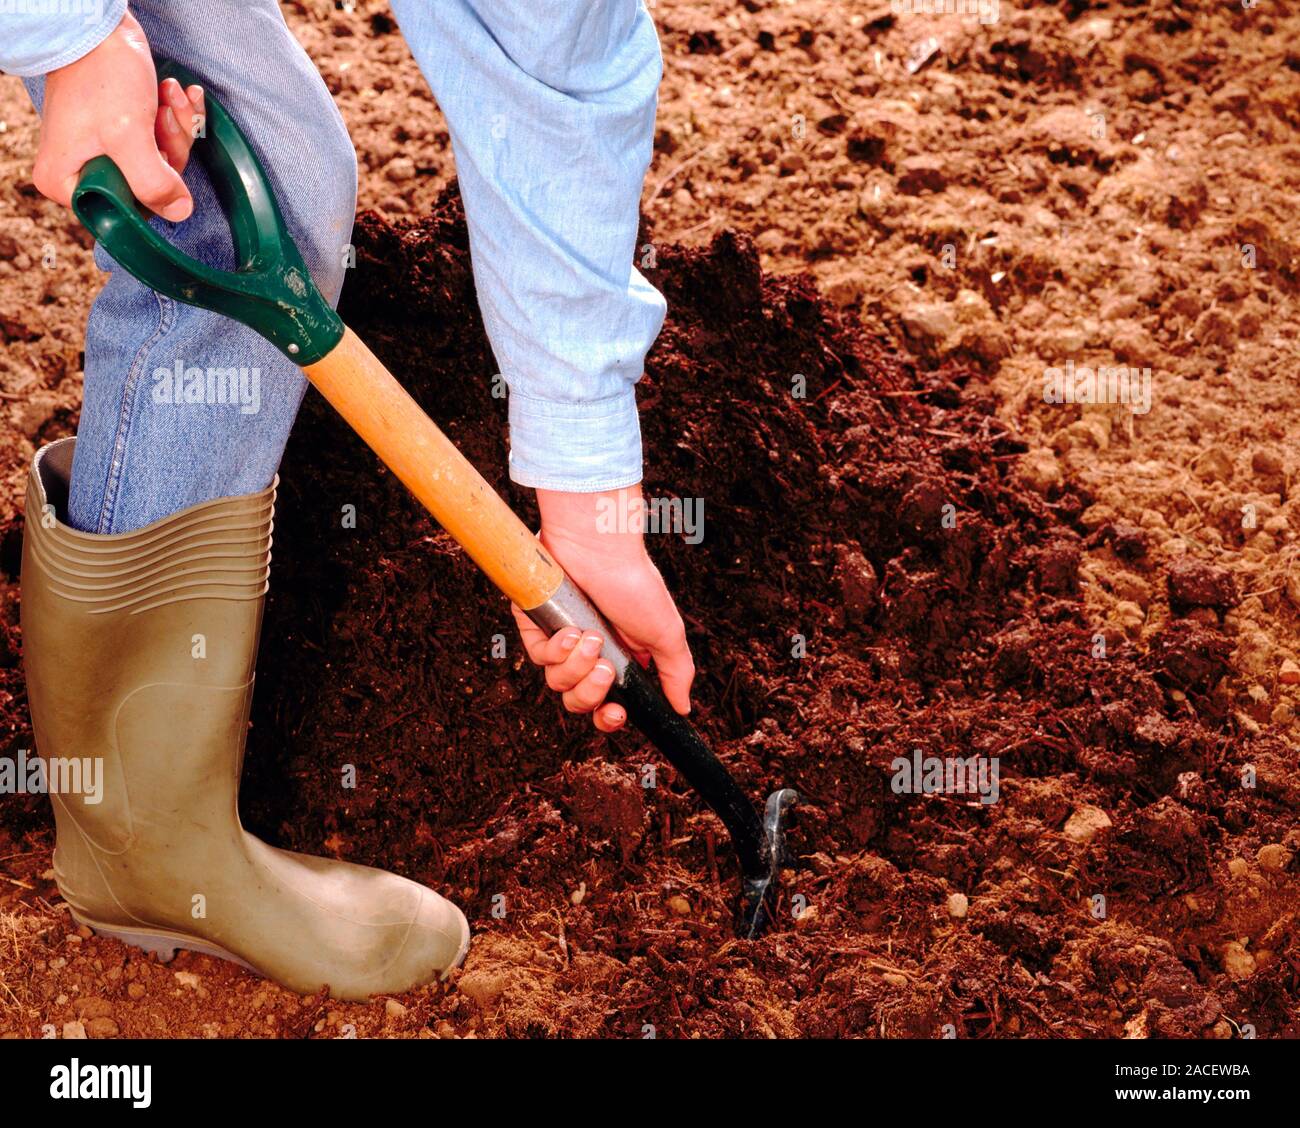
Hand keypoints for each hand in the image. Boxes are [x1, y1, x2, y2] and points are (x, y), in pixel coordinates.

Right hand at [33, 11, 203, 220]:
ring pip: (161, 162)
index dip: (152, 188)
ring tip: (168, 98)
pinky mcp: (123, 134)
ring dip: (175, 129)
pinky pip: (161, 139)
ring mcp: (103, 152)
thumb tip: (179, 212)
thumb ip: (153, 182)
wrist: (101, 26)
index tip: (157, 153)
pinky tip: (175, 94)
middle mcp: (81, 172)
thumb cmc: (102, 75)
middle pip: (148, 187)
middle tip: (163, 118)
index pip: (125, 212)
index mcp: (68, 183)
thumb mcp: (128, 137)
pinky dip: (175, 118)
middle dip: (168, 150)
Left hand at [512, 486, 695, 732]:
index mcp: (620, 660)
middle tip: (605, 668)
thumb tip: (683, 708)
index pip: (608, 705)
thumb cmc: (635, 584)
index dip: (609, 718)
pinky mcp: (536, 625)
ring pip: (557, 682)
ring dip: (576, 666)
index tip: (616, 712)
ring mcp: (561, 640)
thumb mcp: (666, 633)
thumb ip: (676, 673)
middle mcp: (589, 654)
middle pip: (580, 702)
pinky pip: (537, 657)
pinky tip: (570, 630)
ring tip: (591, 637)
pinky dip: (554, 650)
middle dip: (591, 693)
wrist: (601, 548)